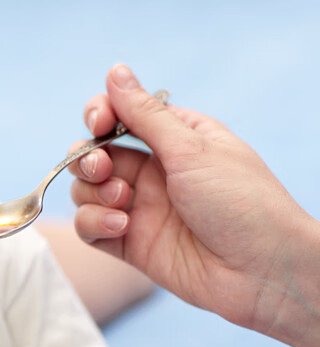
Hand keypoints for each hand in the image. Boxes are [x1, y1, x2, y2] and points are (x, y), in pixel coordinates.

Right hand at [69, 65, 317, 337]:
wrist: (262, 272)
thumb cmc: (242, 203)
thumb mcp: (192, 149)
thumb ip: (145, 114)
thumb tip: (115, 71)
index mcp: (174, 140)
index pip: (120, 117)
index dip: (99, 116)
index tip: (99, 123)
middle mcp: (152, 172)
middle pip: (93, 154)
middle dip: (87, 158)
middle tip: (103, 169)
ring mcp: (139, 209)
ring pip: (86, 191)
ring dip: (94, 193)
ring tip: (122, 201)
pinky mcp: (129, 243)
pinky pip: (89, 228)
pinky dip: (94, 224)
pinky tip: (121, 227)